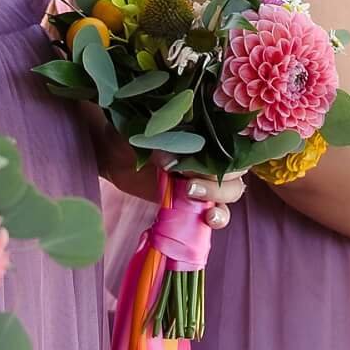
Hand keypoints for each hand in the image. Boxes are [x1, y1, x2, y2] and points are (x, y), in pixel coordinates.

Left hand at [82, 104, 246, 223]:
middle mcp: (210, 153)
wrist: (113, 156)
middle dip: (219, 176)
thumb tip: (169, 157)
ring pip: (232, 189)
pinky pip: (218, 211)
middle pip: (236, 167)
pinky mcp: (196, 201)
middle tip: (189, 181)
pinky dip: (219, 217)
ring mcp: (205, 178)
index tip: (200, 156)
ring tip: (194, 196)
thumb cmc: (129, 133)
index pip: (232, 138)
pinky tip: (209, 220)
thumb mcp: (140, 132)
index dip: (225, 149)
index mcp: (204, 129)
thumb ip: (157, 141)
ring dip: (220, 196)